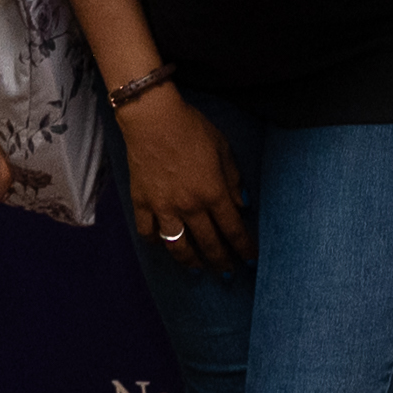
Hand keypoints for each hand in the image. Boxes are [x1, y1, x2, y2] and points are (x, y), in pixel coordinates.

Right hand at [121, 86, 251, 271]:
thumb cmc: (191, 128)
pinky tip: (164, 244)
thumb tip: (243, 205)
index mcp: (213, 192)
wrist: (153, 118)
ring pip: (178, 247)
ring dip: (191, 262)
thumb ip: (234, 179)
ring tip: (198, 269)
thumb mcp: (223, 148)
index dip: (244, 247)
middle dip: (221, 262)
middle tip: (228, 273)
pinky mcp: (142, 203)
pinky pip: (148, 233)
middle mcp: (190, 206)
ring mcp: (164, 207)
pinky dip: (157, 242)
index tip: (251, 259)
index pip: (233, 229)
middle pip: (209, 244)